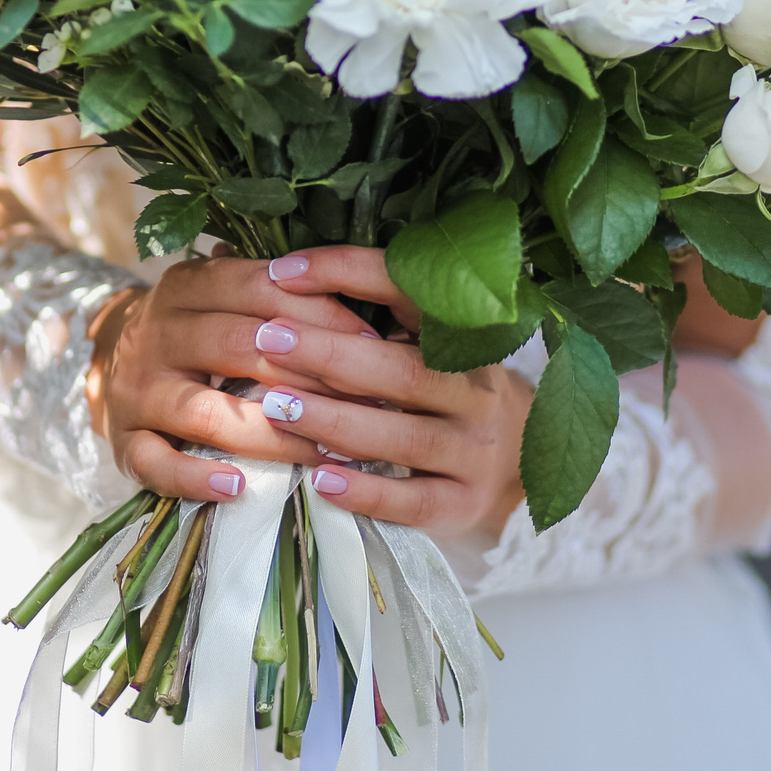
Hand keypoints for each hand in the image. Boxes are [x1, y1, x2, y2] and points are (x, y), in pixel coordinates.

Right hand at [88, 246, 373, 504]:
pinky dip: (194, 478)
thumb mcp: (224, 295)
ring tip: (322, 451)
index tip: (370, 339)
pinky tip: (238, 487)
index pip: (255, 287)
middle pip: (234, 345)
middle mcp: (155, 332)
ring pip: (203, 411)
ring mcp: (135, 390)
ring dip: (268, 434)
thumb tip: (363, 290)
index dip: (317, 312)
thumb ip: (275, 289)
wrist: (113, 361)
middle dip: (307, 374)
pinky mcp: (123, 442)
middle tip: (364, 400)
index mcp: (186, 286)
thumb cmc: (198, 329)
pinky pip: (155, 464)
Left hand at [258, 246, 532, 545]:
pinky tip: (320, 480)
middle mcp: (476, 390)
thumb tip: (261, 267)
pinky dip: (367, 491)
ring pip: (405, 436)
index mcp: (464, 336)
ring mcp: (474, 450)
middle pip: (403, 369)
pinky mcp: (464, 504)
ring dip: (336, 420)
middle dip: (329, 353)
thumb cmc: (439, 390)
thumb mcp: (419, 343)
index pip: (410, 291)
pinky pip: (414, 500)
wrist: (508, 464)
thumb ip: (361, 311)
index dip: (347, 273)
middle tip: (266, 339)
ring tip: (276, 407)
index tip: (283, 271)